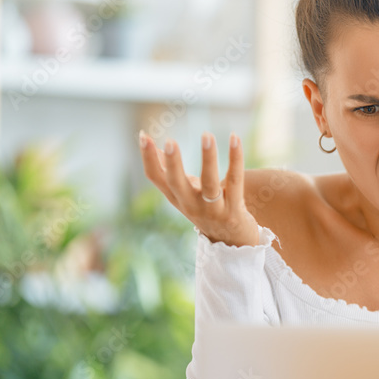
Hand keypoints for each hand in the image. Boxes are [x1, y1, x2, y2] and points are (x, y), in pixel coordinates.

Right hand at [138, 130, 259, 246]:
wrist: (233, 244)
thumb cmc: (207, 211)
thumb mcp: (186, 194)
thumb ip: (171, 173)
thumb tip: (156, 147)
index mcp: (177, 198)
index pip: (156, 178)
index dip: (148, 158)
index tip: (143, 135)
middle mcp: (191, 205)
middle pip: (177, 184)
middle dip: (173, 163)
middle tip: (170, 141)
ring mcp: (213, 210)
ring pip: (209, 183)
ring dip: (208, 158)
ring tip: (207, 135)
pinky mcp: (234, 211)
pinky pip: (235, 181)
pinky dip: (235, 159)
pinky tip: (235, 138)